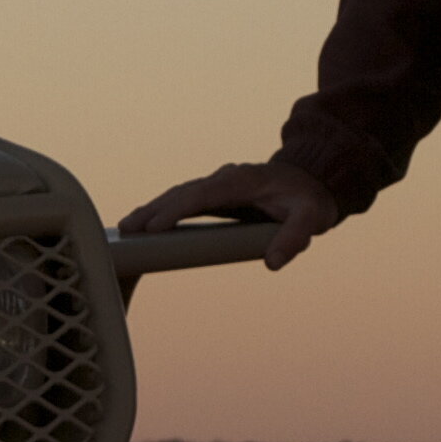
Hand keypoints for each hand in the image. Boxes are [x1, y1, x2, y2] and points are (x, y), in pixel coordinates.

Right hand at [116, 162, 349, 270]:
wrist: (313, 181)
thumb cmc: (309, 200)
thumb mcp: (310, 218)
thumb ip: (294, 238)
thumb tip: (273, 263)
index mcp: (241, 180)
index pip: (201, 194)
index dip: (176, 210)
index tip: (153, 227)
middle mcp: (224, 178)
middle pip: (182, 192)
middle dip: (153, 210)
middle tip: (126, 230)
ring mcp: (218, 183)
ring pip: (178, 194)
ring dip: (152, 209)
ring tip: (126, 228)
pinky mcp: (216, 193)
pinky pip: (184, 200)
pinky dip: (163, 209)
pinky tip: (146, 223)